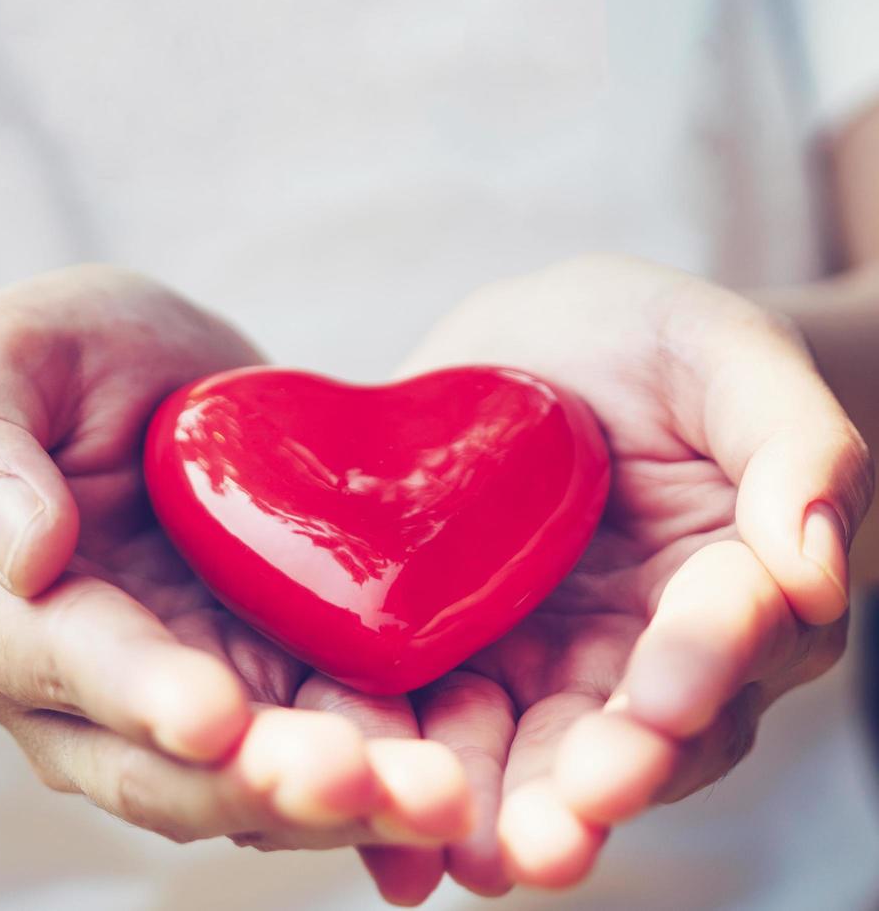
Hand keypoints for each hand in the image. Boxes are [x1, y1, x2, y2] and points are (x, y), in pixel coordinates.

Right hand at [0, 265, 471, 904]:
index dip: (140, 696)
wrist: (135, 398)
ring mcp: (180, 719)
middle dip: (269, 787)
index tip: (215, 716)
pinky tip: (467, 777)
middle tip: (371, 783)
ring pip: (254, 797)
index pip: (67, 667)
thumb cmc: (56, 366)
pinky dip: (389, 781)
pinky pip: (326, 763)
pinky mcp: (269, 705)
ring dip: (349, 809)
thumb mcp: (0, 356)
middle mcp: (80, 702)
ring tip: (443, 798)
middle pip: (167, 774)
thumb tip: (25, 553)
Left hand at [394, 255, 873, 892]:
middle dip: (588, 790)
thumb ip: (794, 444)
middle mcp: (645, 656)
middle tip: (547, 842)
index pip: (725, 639)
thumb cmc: (653, 345)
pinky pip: (436, 727)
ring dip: (497, 810)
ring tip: (463, 856)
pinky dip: (411, 776)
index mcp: (733, 589)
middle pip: (627, 737)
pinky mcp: (456, 663)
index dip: (696, 670)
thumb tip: (819, 565)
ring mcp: (546, 668)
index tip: (660, 711)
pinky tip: (382, 840)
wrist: (544, 352)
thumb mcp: (724, 355)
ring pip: (530, 755)